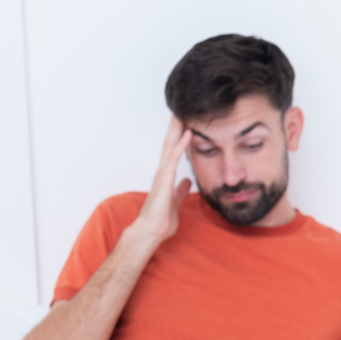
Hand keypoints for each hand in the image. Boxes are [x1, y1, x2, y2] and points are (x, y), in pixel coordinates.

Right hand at [126, 117, 192, 250]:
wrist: (151, 231)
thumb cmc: (161, 220)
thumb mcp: (175, 201)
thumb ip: (179, 190)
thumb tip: (185, 181)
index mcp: (166, 176)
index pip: (172, 150)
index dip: (178, 136)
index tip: (184, 121)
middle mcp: (162, 171)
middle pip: (169, 143)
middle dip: (175, 126)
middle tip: (181, 108)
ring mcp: (162, 174)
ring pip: (170, 145)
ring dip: (177, 128)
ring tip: (183, 112)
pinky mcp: (164, 179)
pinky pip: (173, 157)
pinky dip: (181, 144)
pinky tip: (188, 133)